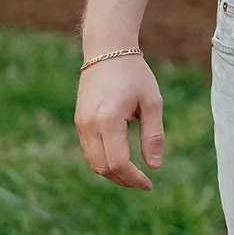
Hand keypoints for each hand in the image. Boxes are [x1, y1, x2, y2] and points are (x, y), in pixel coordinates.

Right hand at [75, 53, 164, 190]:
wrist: (107, 50)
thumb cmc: (134, 74)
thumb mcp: (151, 102)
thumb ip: (153, 135)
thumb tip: (154, 166)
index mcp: (108, 120)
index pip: (118, 163)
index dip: (133, 178)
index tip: (149, 183)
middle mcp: (89, 125)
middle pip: (102, 168)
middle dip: (123, 180)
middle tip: (142, 182)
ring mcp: (81, 124)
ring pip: (92, 162)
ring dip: (112, 173)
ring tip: (133, 174)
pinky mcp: (79, 121)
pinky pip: (89, 150)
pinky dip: (103, 161)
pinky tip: (120, 159)